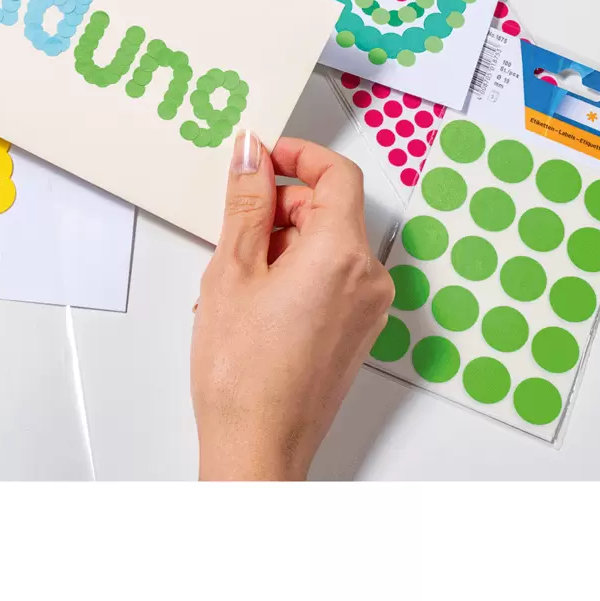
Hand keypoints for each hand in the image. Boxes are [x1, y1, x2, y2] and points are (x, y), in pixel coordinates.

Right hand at [191, 131, 392, 479]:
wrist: (257, 446)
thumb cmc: (242, 373)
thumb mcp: (232, 269)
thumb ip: (247, 201)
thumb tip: (252, 153)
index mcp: (341, 255)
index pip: (338, 174)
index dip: (299, 154)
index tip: (264, 155)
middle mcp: (367, 279)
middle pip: (332, 209)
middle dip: (284, 202)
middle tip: (236, 222)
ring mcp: (367, 309)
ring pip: (329, 244)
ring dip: (286, 240)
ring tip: (238, 275)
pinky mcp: (358, 332)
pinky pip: (332, 277)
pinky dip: (297, 270)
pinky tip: (256, 298)